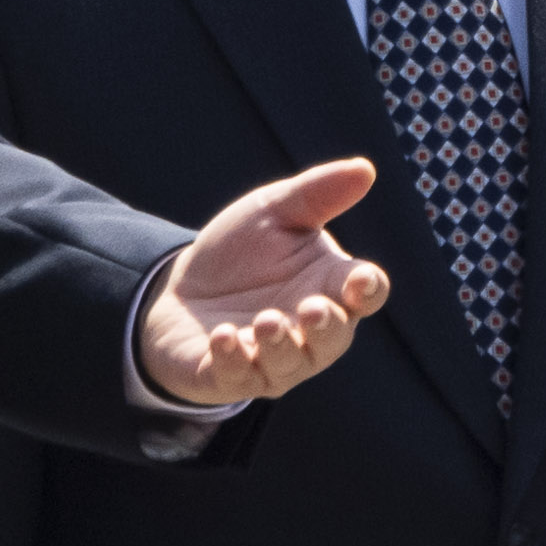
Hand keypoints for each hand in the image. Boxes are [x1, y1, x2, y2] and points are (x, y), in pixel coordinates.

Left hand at [136, 158, 391, 407]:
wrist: (177, 291)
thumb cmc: (239, 255)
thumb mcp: (272, 212)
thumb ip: (317, 193)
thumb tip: (365, 168)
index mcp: (330, 287)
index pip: (366, 293)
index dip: (368, 289)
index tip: (360, 280)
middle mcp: (311, 331)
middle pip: (335, 337)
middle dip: (326, 327)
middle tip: (312, 309)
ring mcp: (274, 359)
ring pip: (292, 363)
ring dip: (281, 344)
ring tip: (266, 321)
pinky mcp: (231, 376)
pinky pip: (240, 377)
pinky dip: (233, 359)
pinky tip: (223, 337)